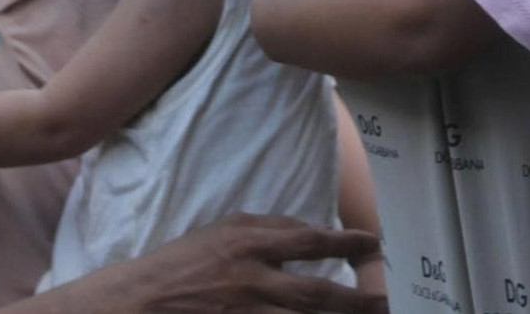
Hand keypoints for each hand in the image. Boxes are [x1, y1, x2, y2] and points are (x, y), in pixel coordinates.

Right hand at [119, 214, 386, 312]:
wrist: (143, 301)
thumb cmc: (182, 261)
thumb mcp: (223, 229)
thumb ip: (266, 227)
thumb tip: (307, 230)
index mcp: (250, 244)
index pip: (310, 240)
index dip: (345, 242)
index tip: (373, 244)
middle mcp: (254, 281)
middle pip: (317, 293)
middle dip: (356, 299)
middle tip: (385, 301)